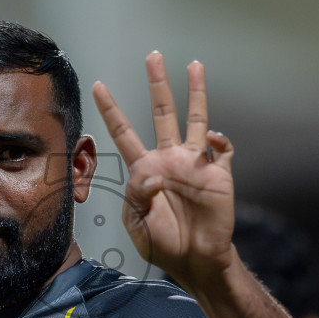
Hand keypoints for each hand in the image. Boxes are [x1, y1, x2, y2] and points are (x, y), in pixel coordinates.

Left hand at [91, 52, 236, 294]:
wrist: (197, 262)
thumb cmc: (163, 244)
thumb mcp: (138, 223)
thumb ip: (138, 195)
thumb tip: (154, 173)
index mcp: (145, 169)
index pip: (124, 133)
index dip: (111, 109)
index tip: (97, 85)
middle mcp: (169, 159)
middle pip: (161, 113)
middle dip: (157, 84)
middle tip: (153, 55)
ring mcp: (195, 164)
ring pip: (194, 119)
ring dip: (196, 93)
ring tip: (195, 65)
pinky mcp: (218, 174)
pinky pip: (221, 149)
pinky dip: (219, 140)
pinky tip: (213, 139)